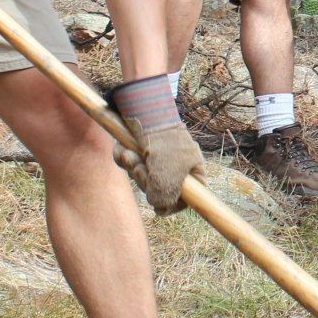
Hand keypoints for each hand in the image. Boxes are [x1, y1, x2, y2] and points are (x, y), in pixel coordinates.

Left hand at [107, 75, 205, 214]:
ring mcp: (157, 160)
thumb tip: (159, 208)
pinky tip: (125, 149)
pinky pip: (129, 166)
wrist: (145, 109)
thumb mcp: (168, 175)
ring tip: (133, 153)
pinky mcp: (140, 152)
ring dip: (133, 168)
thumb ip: (166, 197)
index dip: (171, 204)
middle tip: (143, 168)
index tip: (160, 205)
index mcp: (193, 173)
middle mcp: (176, 168)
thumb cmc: (163, 142)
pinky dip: (124, 159)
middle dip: (145, 182)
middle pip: (158, 193)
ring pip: (141, 179)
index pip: (185, 201)